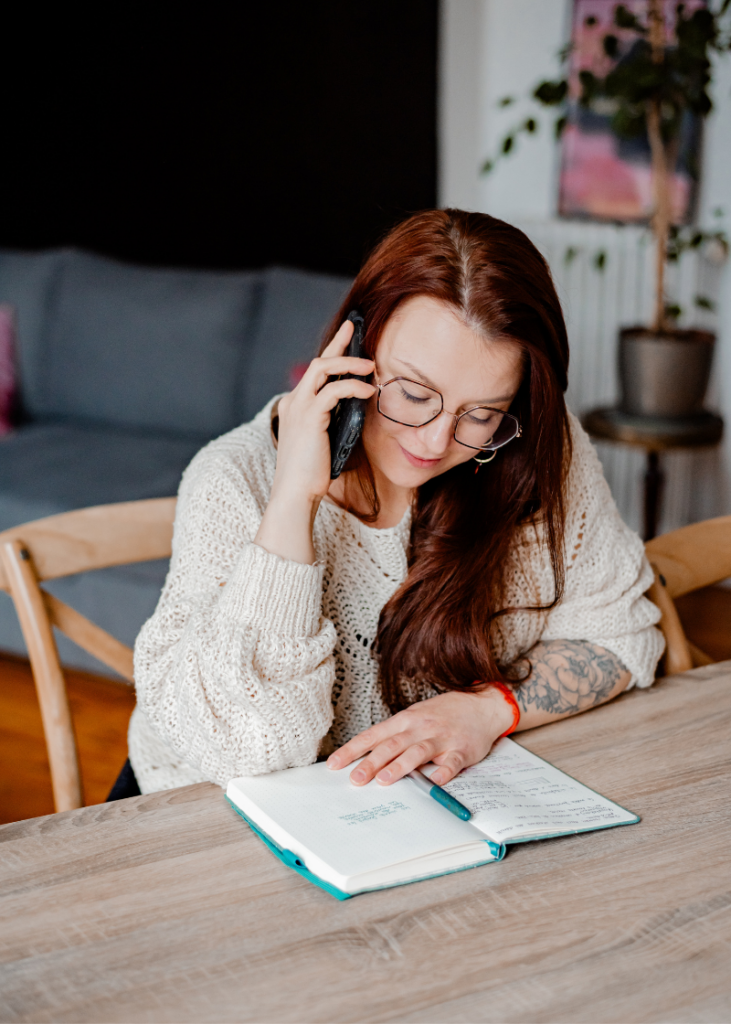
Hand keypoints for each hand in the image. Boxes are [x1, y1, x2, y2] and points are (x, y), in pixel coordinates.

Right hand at [273, 320, 374, 506]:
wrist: (295, 493)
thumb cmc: (311, 474)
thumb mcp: (325, 441)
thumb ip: (335, 421)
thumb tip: (358, 407)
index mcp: (296, 406)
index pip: (314, 372)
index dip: (332, 351)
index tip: (348, 334)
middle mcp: (294, 402)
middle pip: (318, 361)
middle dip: (339, 343)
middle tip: (356, 328)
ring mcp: (299, 407)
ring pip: (323, 368)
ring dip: (349, 362)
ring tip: (371, 366)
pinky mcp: (309, 417)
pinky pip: (334, 390)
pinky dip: (353, 386)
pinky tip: (368, 390)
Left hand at [326, 688, 515, 786]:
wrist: (482, 704)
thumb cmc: (443, 713)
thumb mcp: (415, 718)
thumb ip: (395, 737)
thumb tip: (367, 759)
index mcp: (405, 720)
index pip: (373, 736)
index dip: (353, 750)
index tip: (334, 765)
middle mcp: (420, 727)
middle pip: (391, 745)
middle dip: (371, 763)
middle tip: (355, 779)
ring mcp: (441, 738)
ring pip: (418, 752)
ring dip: (401, 766)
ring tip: (385, 780)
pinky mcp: (462, 749)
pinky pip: (452, 762)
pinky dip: (444, 772)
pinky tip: (435, 782)